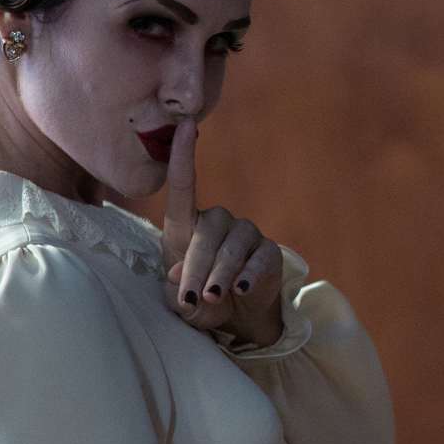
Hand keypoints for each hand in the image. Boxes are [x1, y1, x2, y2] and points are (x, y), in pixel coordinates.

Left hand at [161, 120, 285, 347]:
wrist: (237, 317)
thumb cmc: (199, 301)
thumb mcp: (179, 300)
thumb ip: (174, 289)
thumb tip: (179, 275)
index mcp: (187, 226)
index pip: (184, 186)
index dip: (183, 155)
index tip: (184, 126)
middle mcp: (217, 223)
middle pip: (207, 232)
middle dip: (196, 267)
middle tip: (192, 298)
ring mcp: (246, 235)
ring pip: (231, 248)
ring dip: (219, 275)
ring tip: (212, 299)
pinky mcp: (268, 252)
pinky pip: (258, 260)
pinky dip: (247, 277)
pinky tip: (241, 291)